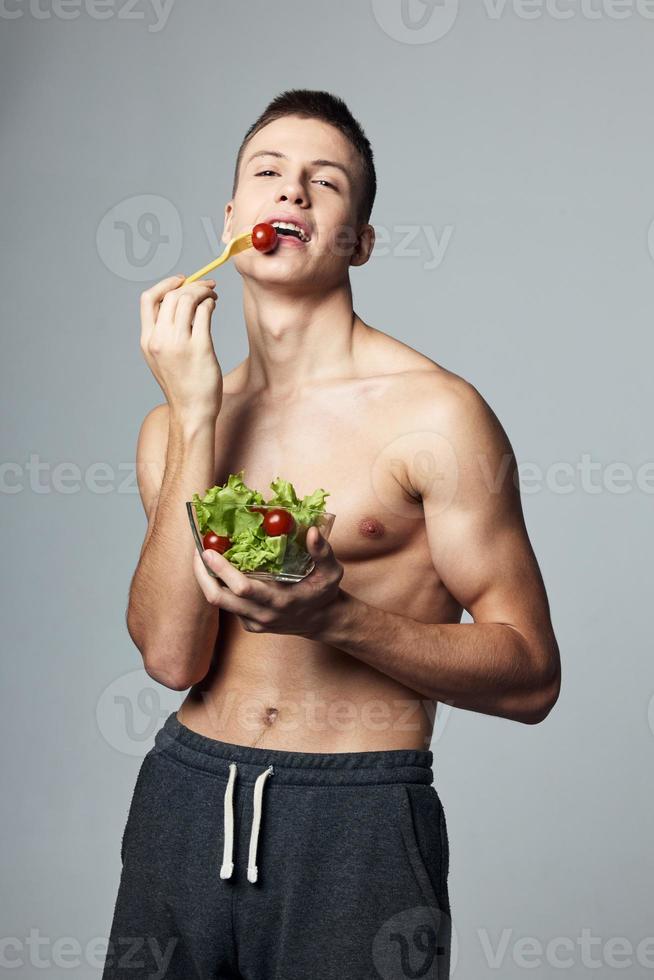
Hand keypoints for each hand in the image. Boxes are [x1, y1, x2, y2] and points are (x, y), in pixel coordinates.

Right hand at [140, 274, 222, 419]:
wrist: (191, 411)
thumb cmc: (182, 385)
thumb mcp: (161, 358)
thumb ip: (164, 333)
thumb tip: (181, 303)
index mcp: (148, 341)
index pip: (148, 300)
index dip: (165, 284)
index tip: (181, 280)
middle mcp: (160, 340)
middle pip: (171, 296)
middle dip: (191, 285)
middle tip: (206, 286)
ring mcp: (179, 344)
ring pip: (188, 299)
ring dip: (203, 291)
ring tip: (213, 296)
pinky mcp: (199, 348)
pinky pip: (204, 313)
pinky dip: (210, 304)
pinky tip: (214, 307)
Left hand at [192, 526, 344, 637]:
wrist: (322, 621)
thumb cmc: (324, 593)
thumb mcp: (331, 572)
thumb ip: (322, 552)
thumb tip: (312, 531)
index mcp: (280, 602)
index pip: (243, 588)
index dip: (222, 570)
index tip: (208, 550)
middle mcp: (262, 615)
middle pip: (218, 598)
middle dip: (202, 574)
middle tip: (196, 549)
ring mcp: (252, 622)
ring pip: (219, 601)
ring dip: (207, 578)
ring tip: (202, 553)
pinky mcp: (248, 623)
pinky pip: (227, 604)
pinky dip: (219, 585)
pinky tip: (217, 567)